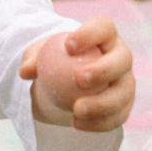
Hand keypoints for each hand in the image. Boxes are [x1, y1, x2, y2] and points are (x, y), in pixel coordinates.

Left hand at [20, 16, 134, 130]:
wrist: (62, 85)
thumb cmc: (52, 63)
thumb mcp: (39, 57)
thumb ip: (33, 60)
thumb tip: (26, 71)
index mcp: (103, 36)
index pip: (103, 27)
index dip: (90, 34)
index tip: (68, 45)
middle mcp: (120, 57)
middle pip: (123, 59)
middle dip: (105, 69)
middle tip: (80, 79)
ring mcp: (125, 82)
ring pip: (123, 92)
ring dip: (102, 103)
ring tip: (77, 109)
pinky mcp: (123, 106)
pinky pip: (116, 117)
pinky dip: (97, 123)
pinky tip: (77, 124)